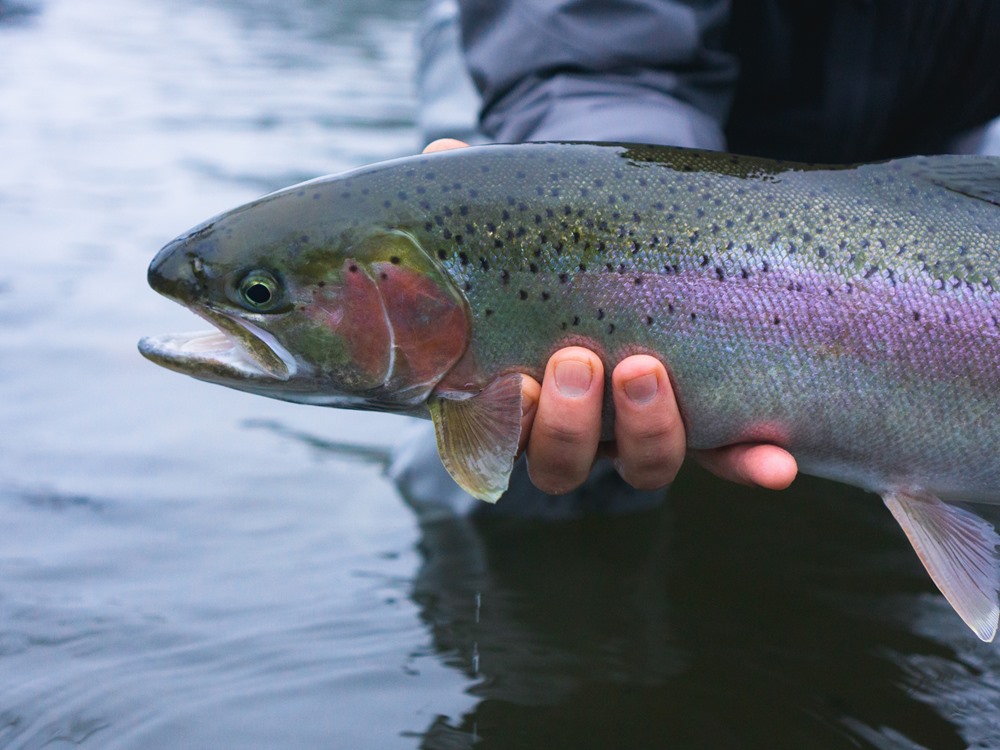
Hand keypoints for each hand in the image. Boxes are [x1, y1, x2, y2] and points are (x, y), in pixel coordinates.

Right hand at [422, 139, 797, 494]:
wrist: (632, 248)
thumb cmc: (563, 246)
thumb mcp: (520, 222)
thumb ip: (480, 199)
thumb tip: (442, 148)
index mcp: (520, 392)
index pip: (501, 436)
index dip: (507, 423)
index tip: (513, 382)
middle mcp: (579, 427)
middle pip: (564, 463)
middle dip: (569, 424)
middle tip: (580, 361)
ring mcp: (641, 429)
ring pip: (643, 466)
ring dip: (648, 431)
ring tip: (644, 366)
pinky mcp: (707, 422)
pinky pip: (726, 457)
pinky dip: (748, 464)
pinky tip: (777, 463)